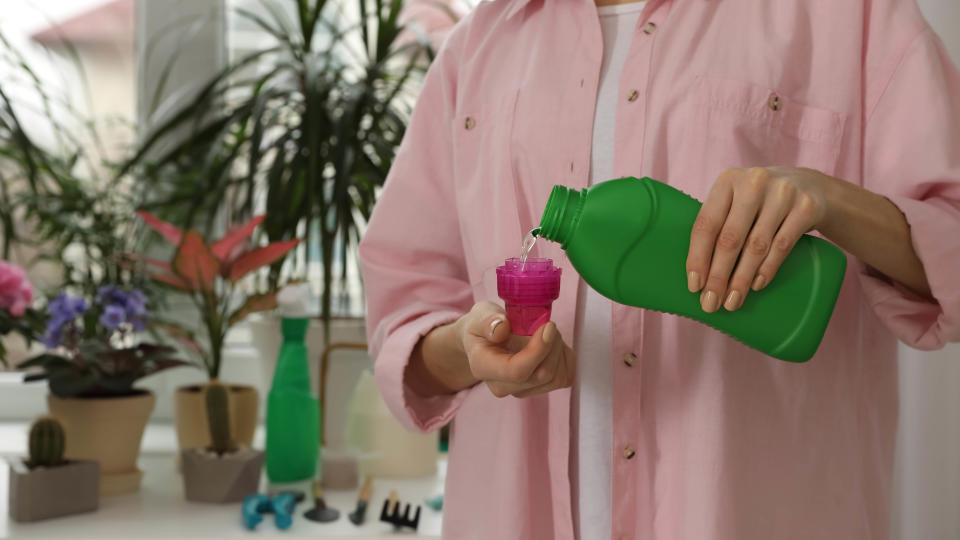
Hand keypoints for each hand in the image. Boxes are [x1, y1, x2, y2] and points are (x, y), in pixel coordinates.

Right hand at [454, 302, 575, 397]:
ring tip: (546, 332)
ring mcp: (521, 390)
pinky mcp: (539, 389)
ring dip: (559, 350)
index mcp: (484, 367)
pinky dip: (564, 358)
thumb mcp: (480, 315)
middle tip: (547, 323)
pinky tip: (552, 345)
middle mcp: (501, 385)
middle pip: (542, 375)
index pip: (516, 371)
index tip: (547, 326)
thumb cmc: (483, 327)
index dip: (539, 350)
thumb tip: (502, 329)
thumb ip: (488, 321)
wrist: (484, 340)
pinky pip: (564, 377)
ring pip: (557, 377)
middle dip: (552, 345)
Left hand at [686, 167, 829, 311]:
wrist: (811, 187)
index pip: (706, 224)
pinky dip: (767, 269)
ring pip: (756, 245)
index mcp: (727, 180)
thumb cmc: (760, 203)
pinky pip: (783, 245)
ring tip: (732, 301)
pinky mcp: (806, 207)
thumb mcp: (737, 202)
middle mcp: (754, 182)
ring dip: (741, 279)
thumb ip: (718, 226)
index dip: (698, 257)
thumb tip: (698, 278)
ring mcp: (782, 193)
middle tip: (711, 303)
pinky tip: (756, 285)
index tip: (694, 286)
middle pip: (730, 238)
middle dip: (718, 276)